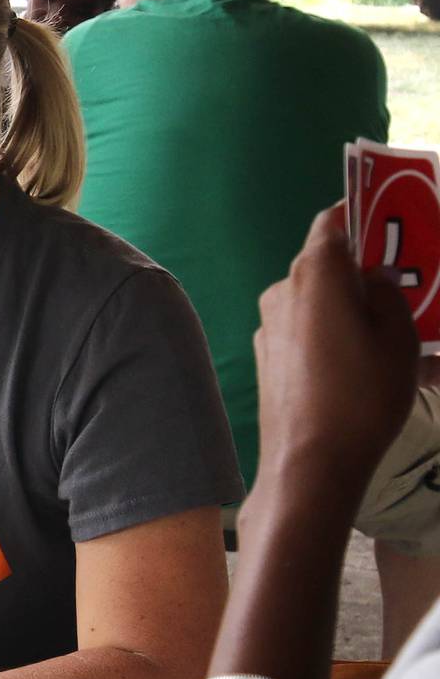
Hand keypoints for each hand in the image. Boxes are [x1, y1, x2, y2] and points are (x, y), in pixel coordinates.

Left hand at [253, 205, 417, 489]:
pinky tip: (373, 370)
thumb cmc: (362, 395)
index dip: (362, 214)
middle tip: (410, 291)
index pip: (333, 222)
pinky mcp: (267, 357)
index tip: (392, 222)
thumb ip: (388, 292)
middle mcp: (282, 291)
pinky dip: (339, 340)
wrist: (309, 463)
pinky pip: (310, 334)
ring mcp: (269, 325)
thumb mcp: (399, 336)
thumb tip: (374, 275)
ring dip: (357, 314)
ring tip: (403, 343)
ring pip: (322, 305)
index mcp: (314, 274)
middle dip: (369, 274)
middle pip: (330, 266)